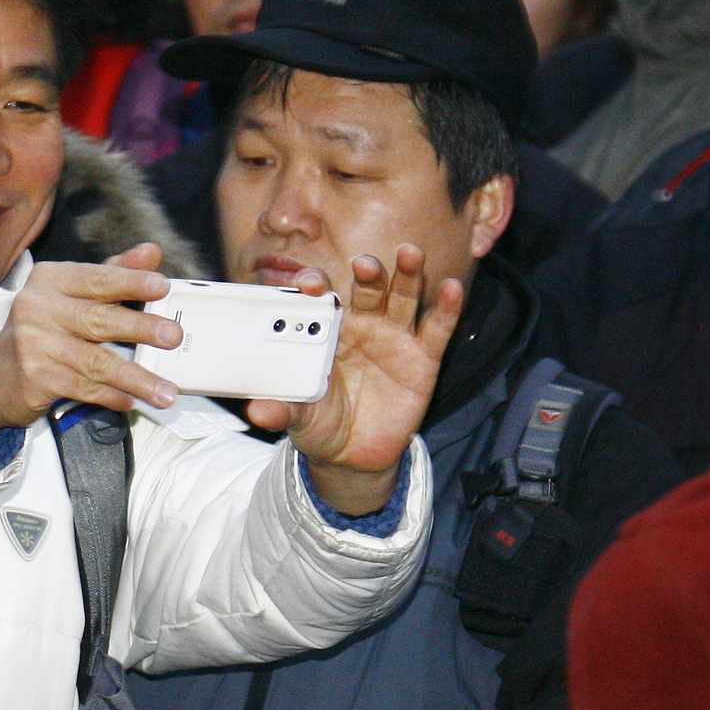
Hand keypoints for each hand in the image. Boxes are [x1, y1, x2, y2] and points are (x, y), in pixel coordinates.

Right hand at [0, 244, 180, 447]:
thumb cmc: (42, 331)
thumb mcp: (70, 295)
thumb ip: (112, 273)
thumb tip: (151, 251)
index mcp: (50, 280)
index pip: (97, 278)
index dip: (131, 282)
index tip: (163, 286)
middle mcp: (37, 308)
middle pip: (98, 318)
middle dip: (140, 328)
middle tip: (173, 337)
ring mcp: (33, 344)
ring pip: (96, 362)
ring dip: (136, 378)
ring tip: (166, 391)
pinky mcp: (35, 378)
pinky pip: (84, 388)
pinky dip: (112, 396)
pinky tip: (132, 401)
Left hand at [250, 245, 462, 516]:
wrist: (353, 454)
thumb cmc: (321, 423)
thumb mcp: (299, 417)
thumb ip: (282, 409)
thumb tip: (257, 411)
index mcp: (328, 330)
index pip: (322, 298)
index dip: (316, 286)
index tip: (309, 285)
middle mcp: (363, 325)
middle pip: (368, 288)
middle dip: (368, 272)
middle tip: (364, 264)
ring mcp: (395, 337)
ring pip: (404, 296)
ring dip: (408, 274)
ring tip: (410, 254)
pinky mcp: (423, 357)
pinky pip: (437, 328)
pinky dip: (447, 307)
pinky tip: (452, 288)